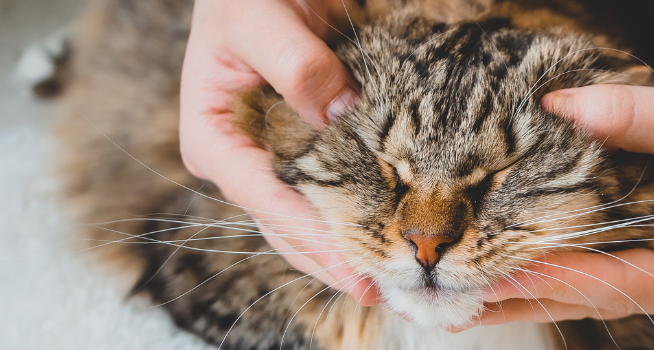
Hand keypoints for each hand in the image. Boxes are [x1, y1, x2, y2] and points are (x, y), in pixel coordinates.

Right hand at [179, 0, 377, 302]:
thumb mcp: (263, 17)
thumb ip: (295, 63)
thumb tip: (338, 112)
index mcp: (213, 135)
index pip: (264, 198)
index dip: (310, 235)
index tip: (352, 263)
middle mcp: (238, 157)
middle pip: (282, 225)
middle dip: (328, 259)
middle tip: (377, 287)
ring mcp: (267, 158)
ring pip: (301, 220)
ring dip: (338, 249)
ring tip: (381, 277)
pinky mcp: (298, 151)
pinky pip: (322, 195)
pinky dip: (348, 217)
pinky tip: (379, 236)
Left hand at [471, 8, 653, 326]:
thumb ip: (639, 117)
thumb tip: (560, 108)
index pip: (621, 283)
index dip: (556, 278)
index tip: (493, 275)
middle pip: (588, 295)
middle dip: (519, 297)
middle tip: (449, 302)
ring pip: (577, 278)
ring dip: (517, 281)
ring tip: (452, 291)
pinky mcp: (640, 226)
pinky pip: (582, 244)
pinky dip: (537, 246)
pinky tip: (490, 249)